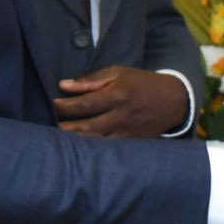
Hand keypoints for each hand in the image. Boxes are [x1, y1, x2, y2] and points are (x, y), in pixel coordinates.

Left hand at [54, 66, 189, 137]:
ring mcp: (126, 132)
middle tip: (49, 125)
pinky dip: (91, 149)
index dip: (64, 106)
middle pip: (85, 127)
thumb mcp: (119, 73)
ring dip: (74, 142)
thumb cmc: (142, 82)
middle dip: (64, 127)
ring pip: (95, 142)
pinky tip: (79, 148)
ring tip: (58, 139)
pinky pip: (107, 149)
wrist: (174, 100)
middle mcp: (120, 115)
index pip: (84, 104)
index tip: (52, 104)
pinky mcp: (131, 142)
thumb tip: (63, 85)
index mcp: (117, 95)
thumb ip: (91, 80)